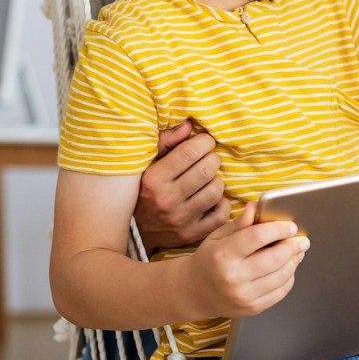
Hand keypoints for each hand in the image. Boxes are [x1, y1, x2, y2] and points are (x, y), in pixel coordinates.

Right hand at [135, 121, 227, 249]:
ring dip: (217, 180)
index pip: (189, 153)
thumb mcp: (147, 164)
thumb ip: (166, 142)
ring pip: (216, 190)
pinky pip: (221, 214)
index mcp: (153, 179)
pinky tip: (212, 199)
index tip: (205, 142)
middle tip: (209, 159)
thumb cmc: (145, 189)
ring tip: (208, 179)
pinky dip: (222, 203)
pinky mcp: (192, 234)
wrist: (137, 231)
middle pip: (207, 170)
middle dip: (213, 159)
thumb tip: (189, 125)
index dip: (204, 142)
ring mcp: (180, 219)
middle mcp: (166, 200)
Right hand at [187, 202, 307, 316]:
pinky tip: (287, 268)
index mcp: (223, 255)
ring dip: (294, 261)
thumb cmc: (209, 260)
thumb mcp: (218, 237)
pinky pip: (281, 291)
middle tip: (301, 240)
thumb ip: (240, 223)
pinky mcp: (253, 308)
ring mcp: (244, 296)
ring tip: (296, 252)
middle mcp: (233, 277)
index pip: (258, 236)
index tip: (290, 226)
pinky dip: (288, 278)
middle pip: (276, 257)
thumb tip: (256, 206)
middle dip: (293, 246)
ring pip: (282, 275)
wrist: (195, 292)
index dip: (279, 229)